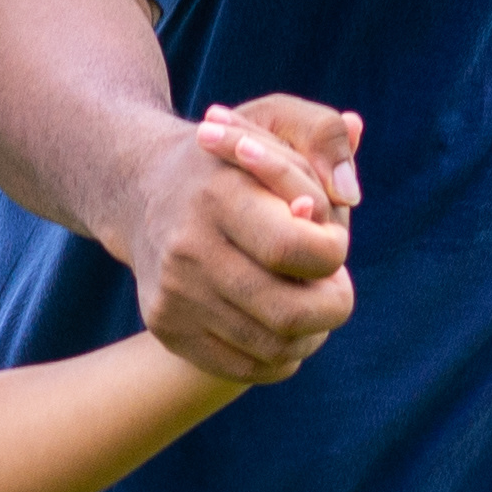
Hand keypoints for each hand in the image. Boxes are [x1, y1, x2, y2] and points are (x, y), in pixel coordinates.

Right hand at [128, 99, 359, 383]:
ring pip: (274, 349)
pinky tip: (285, 324)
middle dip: (333, 304)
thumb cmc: (231, 159)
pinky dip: (281, 356)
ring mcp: (173, 295)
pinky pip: (244, 369)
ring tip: (312, 301)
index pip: (295, 251)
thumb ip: (323, 138)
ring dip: (312, 332)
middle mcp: (187, 249)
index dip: (333, 252)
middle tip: (336, 286)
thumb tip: (350, 192)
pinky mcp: (166, 328)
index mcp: (217, 195)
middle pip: (289, 313)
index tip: (333, 240)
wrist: (142, 190)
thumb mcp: (275, 121)